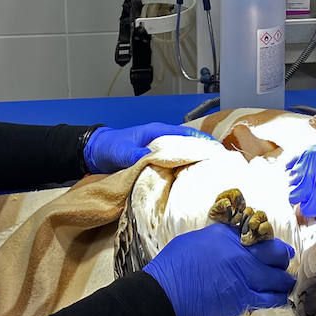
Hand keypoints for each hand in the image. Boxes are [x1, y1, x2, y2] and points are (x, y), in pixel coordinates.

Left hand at [83, 122, 213, 172]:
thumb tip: (153, 160)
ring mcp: (158, 152)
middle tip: (220, 168)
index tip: (217, 151)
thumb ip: (137, 154)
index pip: (186, 136)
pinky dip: (181, 171)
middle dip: (203, 155)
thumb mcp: (122, 151)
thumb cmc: (110, 147)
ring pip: (181, 156)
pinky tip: (188, 182)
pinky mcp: (154, 162)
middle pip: (188, 146)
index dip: (202, 142)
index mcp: (158, 132)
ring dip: (193, 164)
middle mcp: (161, 141)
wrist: (95, 153)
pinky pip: (172, 166)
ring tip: (209, 177)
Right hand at [144, 223, 295, 315]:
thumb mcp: (196, 240)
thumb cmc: (173, 265)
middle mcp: (241, 256)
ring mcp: (243, 280)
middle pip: (276, 256)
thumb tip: (233, 239)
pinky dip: (276, 300)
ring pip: (278, 282)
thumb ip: (220, 238)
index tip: (279, 249)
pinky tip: (277, 301)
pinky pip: (269, 302)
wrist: (163, 294)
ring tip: (284, 285)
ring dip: (283, 283)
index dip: (274, 244)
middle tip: (285, 265)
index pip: (261, 236)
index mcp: (228, 237)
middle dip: (284, 261)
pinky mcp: (241, 302)